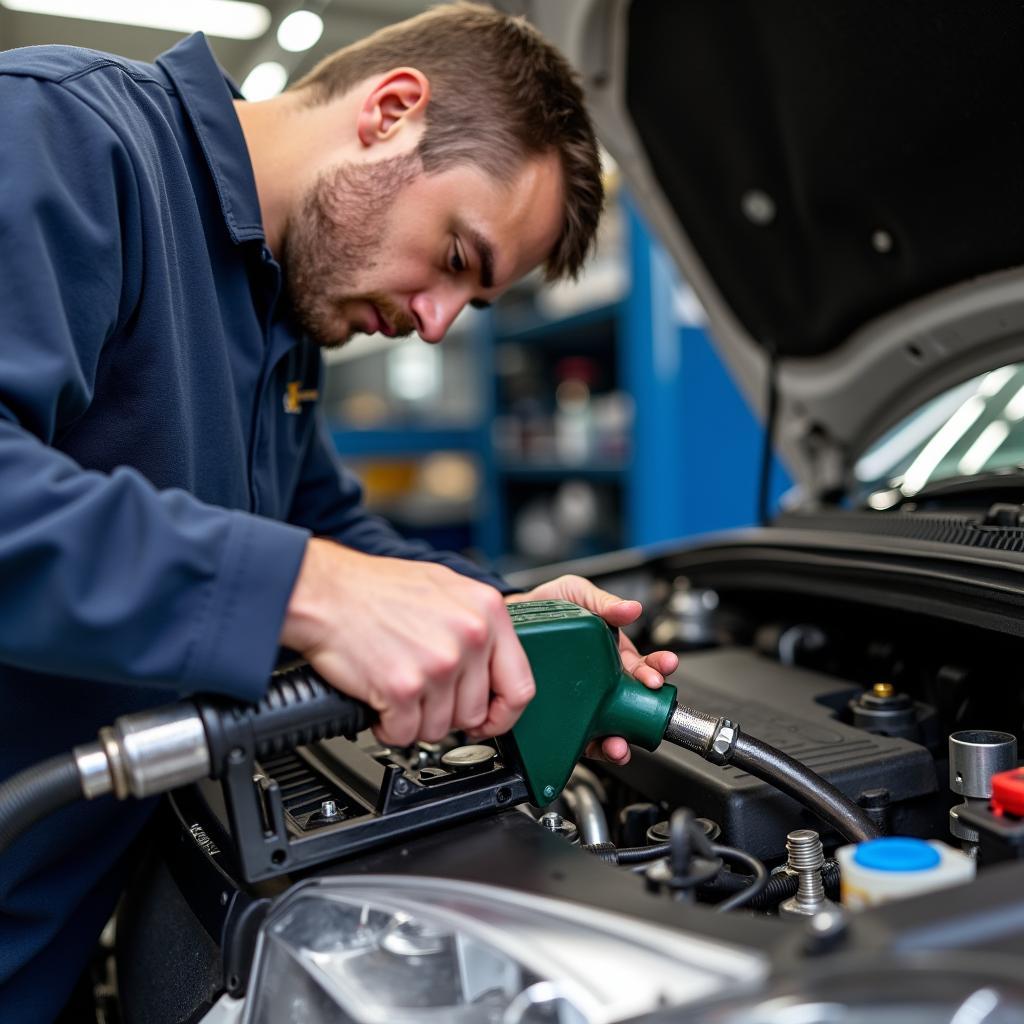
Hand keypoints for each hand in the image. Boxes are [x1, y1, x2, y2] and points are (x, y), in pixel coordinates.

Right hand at [281, 538, 534, 746]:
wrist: (324, 591)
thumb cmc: (374, 589)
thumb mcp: (443, 587)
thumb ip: (476, 622)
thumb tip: (493, 662)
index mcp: (486, 610)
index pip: (520, 684)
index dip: (503, 713)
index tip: (489, 720)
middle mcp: (469, 636)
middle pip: (475, 712)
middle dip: (446, 713)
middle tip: (423, 697)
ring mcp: (438, 663)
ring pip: (441, 728)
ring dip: (415, 720)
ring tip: (398, 691)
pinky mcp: (404, 688)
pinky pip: (406, 734)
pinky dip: (389, 726)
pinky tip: (380, 701)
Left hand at [506, 575, 677, 765]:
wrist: (512, 619)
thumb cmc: (549, 606)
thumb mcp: (578, 594)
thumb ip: (604, 602)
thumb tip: (631, 608)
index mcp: (613, 653)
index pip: (642, 667)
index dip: (653, 672)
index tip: (657, 676)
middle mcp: (604, 680)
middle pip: (632, 703)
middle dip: (644, 711)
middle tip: (643, 711)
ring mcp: (584, 699)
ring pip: (610, 725)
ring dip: (619, 738)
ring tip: (619, 743)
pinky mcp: (563, 714)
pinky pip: (580, 736)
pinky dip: (591, 746)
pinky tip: (593, 745)